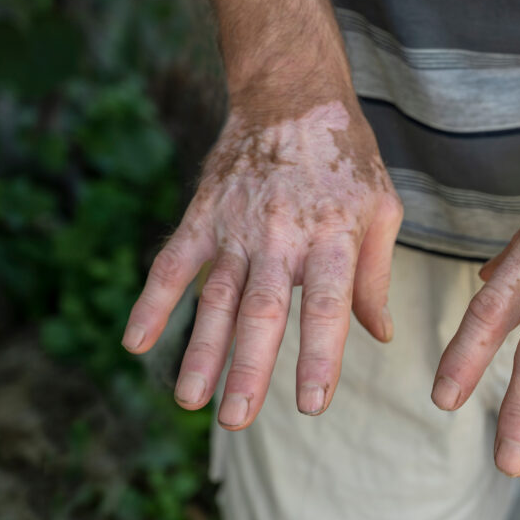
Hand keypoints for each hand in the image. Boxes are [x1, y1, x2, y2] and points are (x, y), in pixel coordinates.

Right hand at [122, 94, 402, 428]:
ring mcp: (238, 225)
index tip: (312, 404)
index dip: (319, 356)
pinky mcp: (204, 214)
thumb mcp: (382, 210)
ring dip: (201, 349)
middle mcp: (283, 236)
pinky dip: (154, 300)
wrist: (295, 98)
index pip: (328, 307)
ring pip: (216, 296)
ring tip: (189, 402)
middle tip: (235, 421)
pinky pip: (174, 262)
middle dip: (248, 368)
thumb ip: (375, 275)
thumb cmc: (348, 161)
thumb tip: (380, 334)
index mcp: (334, 238)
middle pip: (264, 310)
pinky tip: (137, 341)